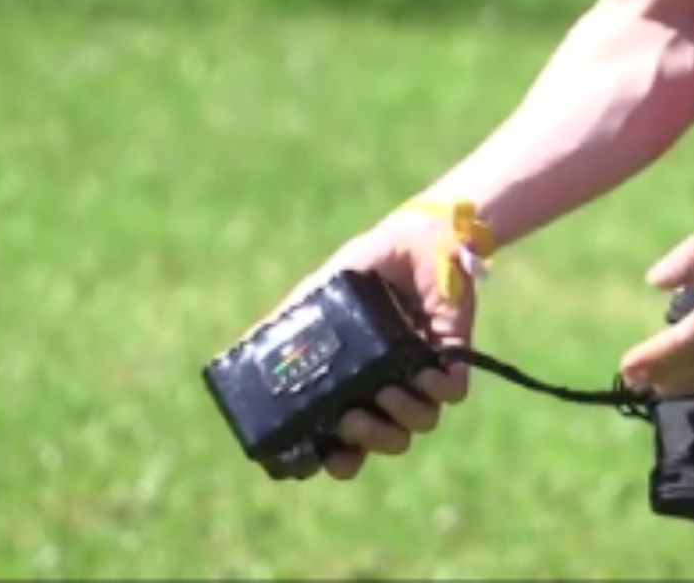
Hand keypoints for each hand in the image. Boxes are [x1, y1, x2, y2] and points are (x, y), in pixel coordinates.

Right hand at [261, 209, 476, 480]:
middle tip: (351, 418)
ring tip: (387, 390)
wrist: (414, 235)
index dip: (338, 459)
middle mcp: (392, 387)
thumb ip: (286, 323)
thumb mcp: (319, 295)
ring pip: (420, 423)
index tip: (323, 457)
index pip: (349, 442)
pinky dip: (438, 388)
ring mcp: (424, 375)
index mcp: (359, 384)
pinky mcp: (454, 356)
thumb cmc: (367, 266)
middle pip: (385, 441)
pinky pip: (452, 392)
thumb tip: (239, 348)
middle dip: (369, 439)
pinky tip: (424, 372)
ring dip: (402, 415)